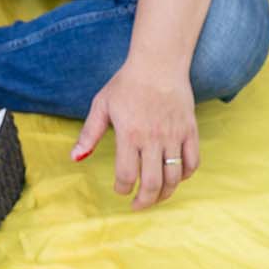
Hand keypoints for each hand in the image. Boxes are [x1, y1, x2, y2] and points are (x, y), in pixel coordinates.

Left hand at [72, 61, 198, 209]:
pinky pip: (193, 162)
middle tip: (138, 205)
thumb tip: (75, 158)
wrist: (158, 63)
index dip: (122, 189)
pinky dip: (185, 176)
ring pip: (174, 178)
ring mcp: (174, 135)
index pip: (127, 175)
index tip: (120, 190)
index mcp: (129, 134)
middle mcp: (153, 138)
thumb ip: (89, 133)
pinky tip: (175, 178)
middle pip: (153, 183)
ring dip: (165, 194)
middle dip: (144, 201)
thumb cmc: (126, 83)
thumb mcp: (102, 105)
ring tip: (156, 197)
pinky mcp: (190, 131)